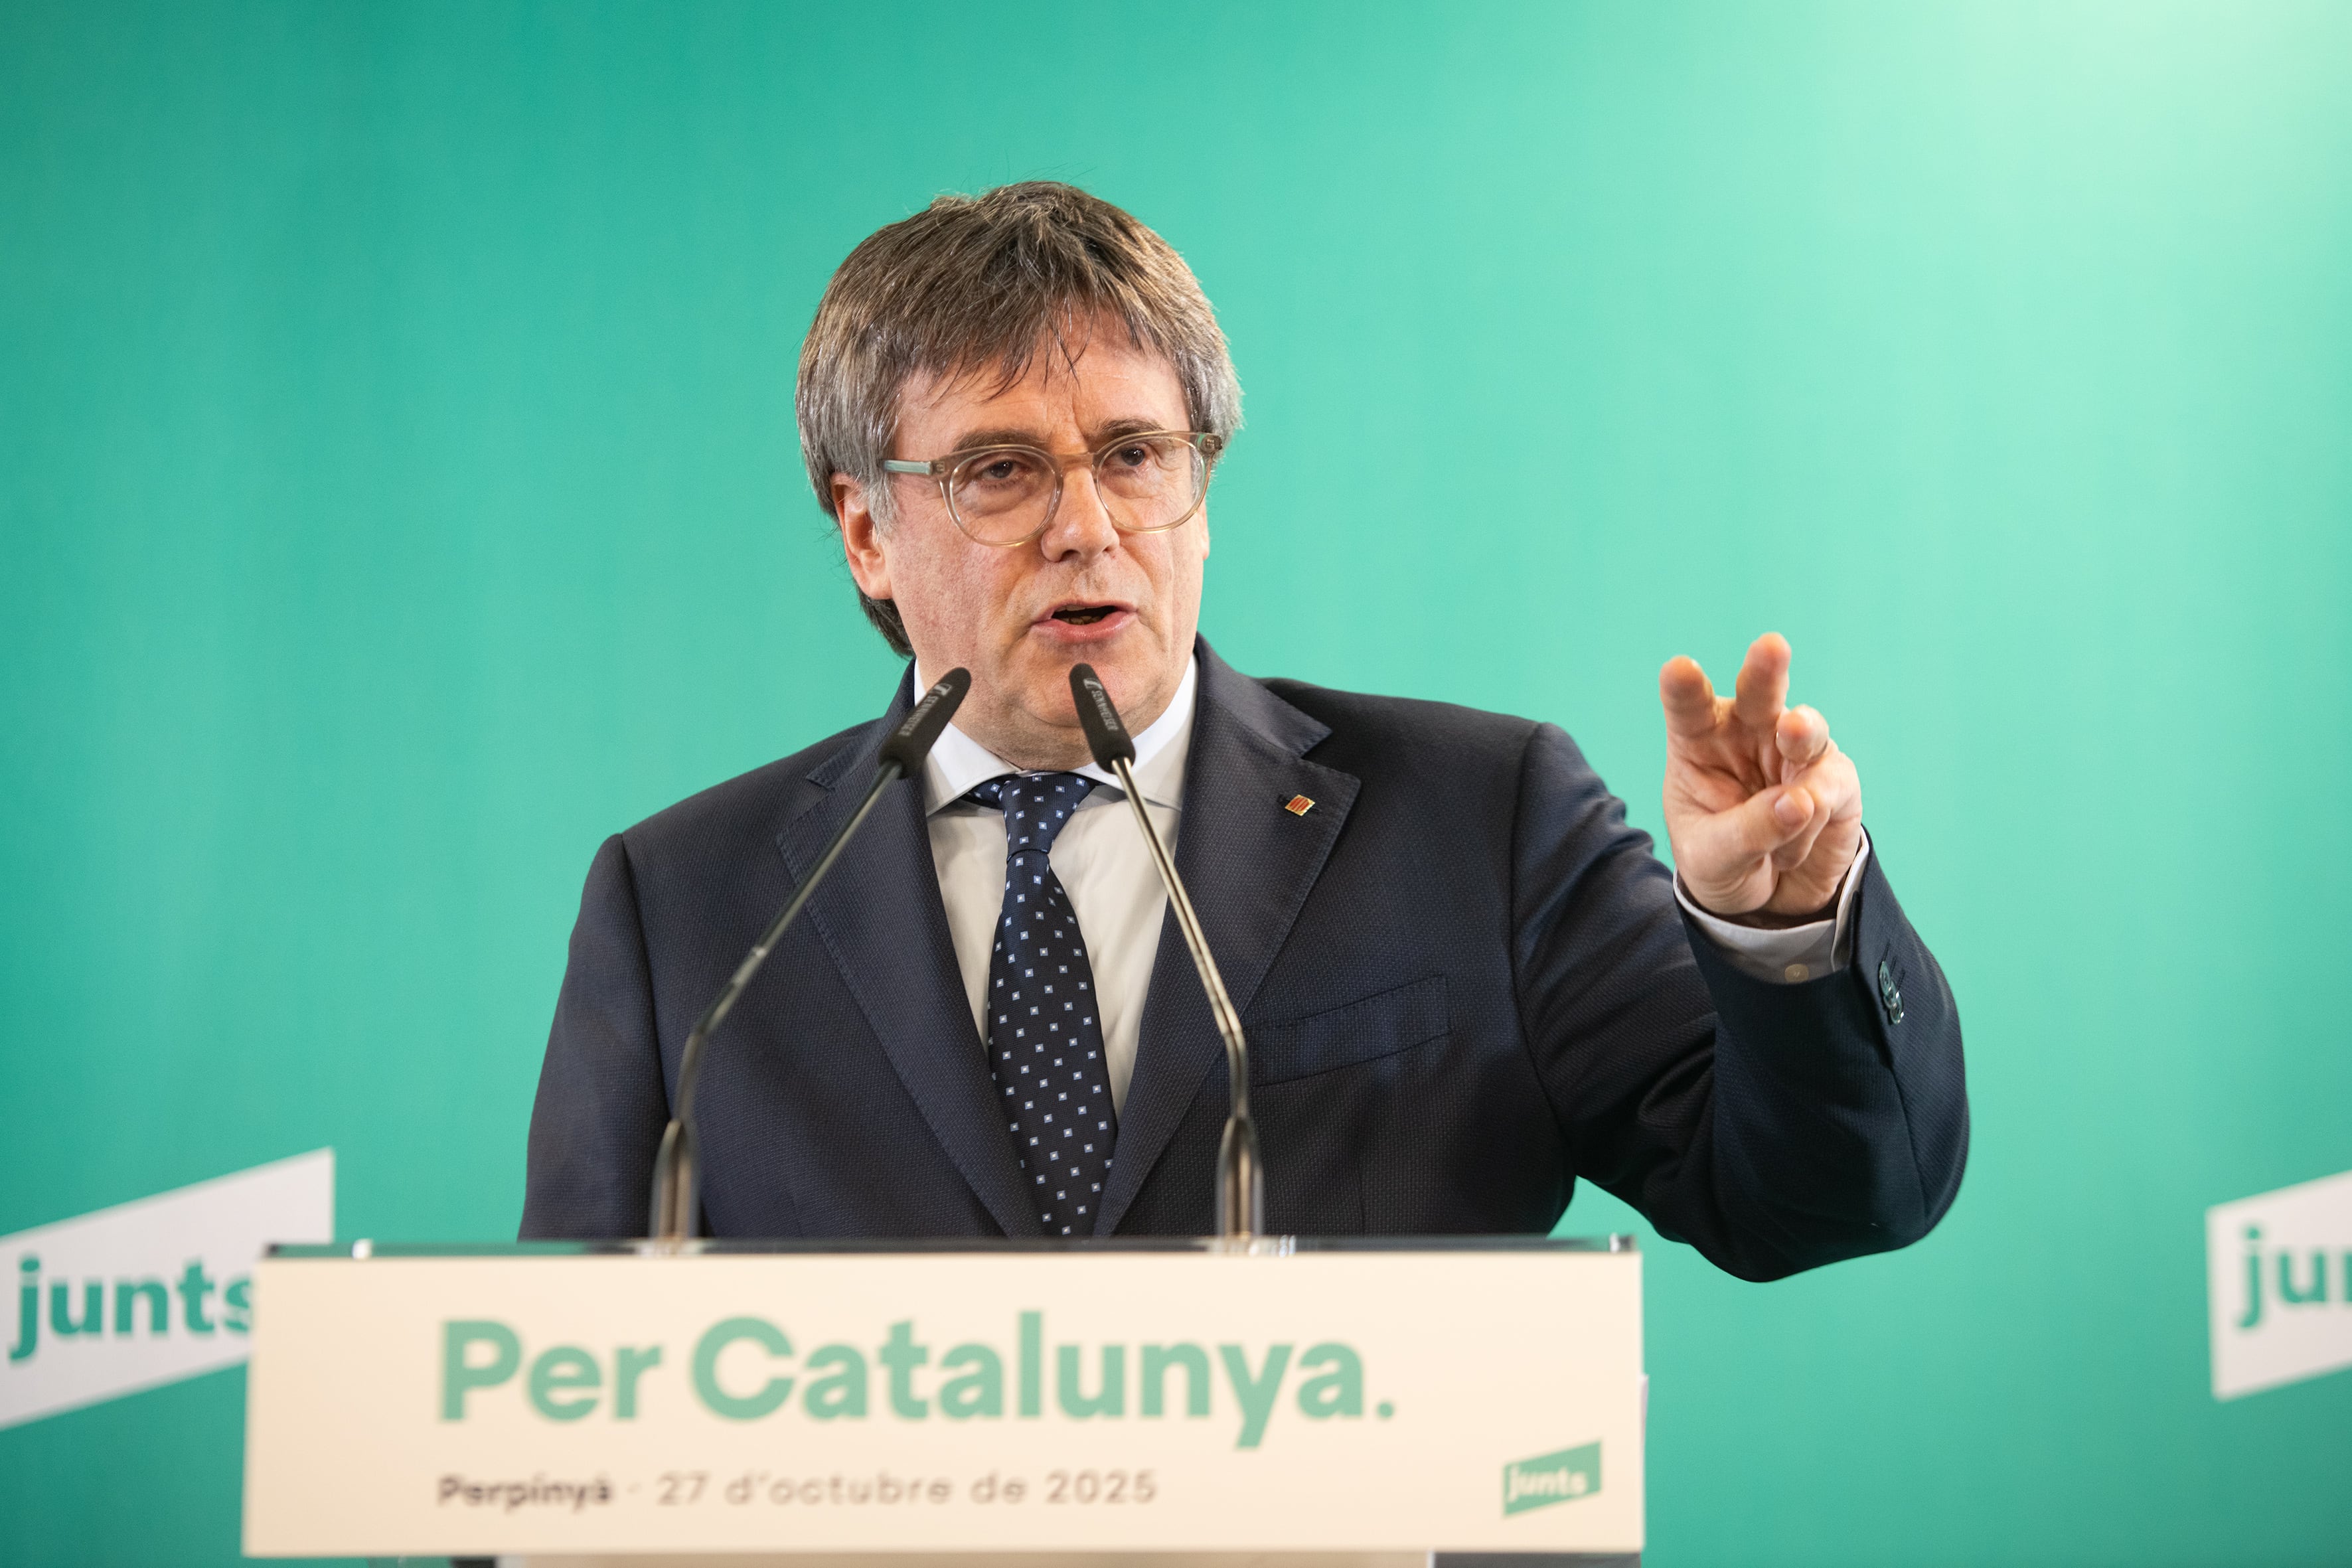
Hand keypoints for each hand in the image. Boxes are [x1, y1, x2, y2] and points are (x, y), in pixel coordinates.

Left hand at [1659, 632, 1861, 920]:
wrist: (1768, 898)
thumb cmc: (1722, 862)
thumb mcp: (1714, 858)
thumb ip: (1746, 831)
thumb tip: (1798, 802)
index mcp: (1700, 742)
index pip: (1689, 709)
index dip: (1685, 689)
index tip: (1679, 669)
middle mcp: (1749, 734)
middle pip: (1758, 694)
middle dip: (1766, 671)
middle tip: (1771, 647)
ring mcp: (1796, 750)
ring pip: (1805, 732)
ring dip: (1801, 740)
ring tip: (1793, 771)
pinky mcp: (1836, 777)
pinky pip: (1829, 789)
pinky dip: (1809, 826)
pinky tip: (1789, 852)